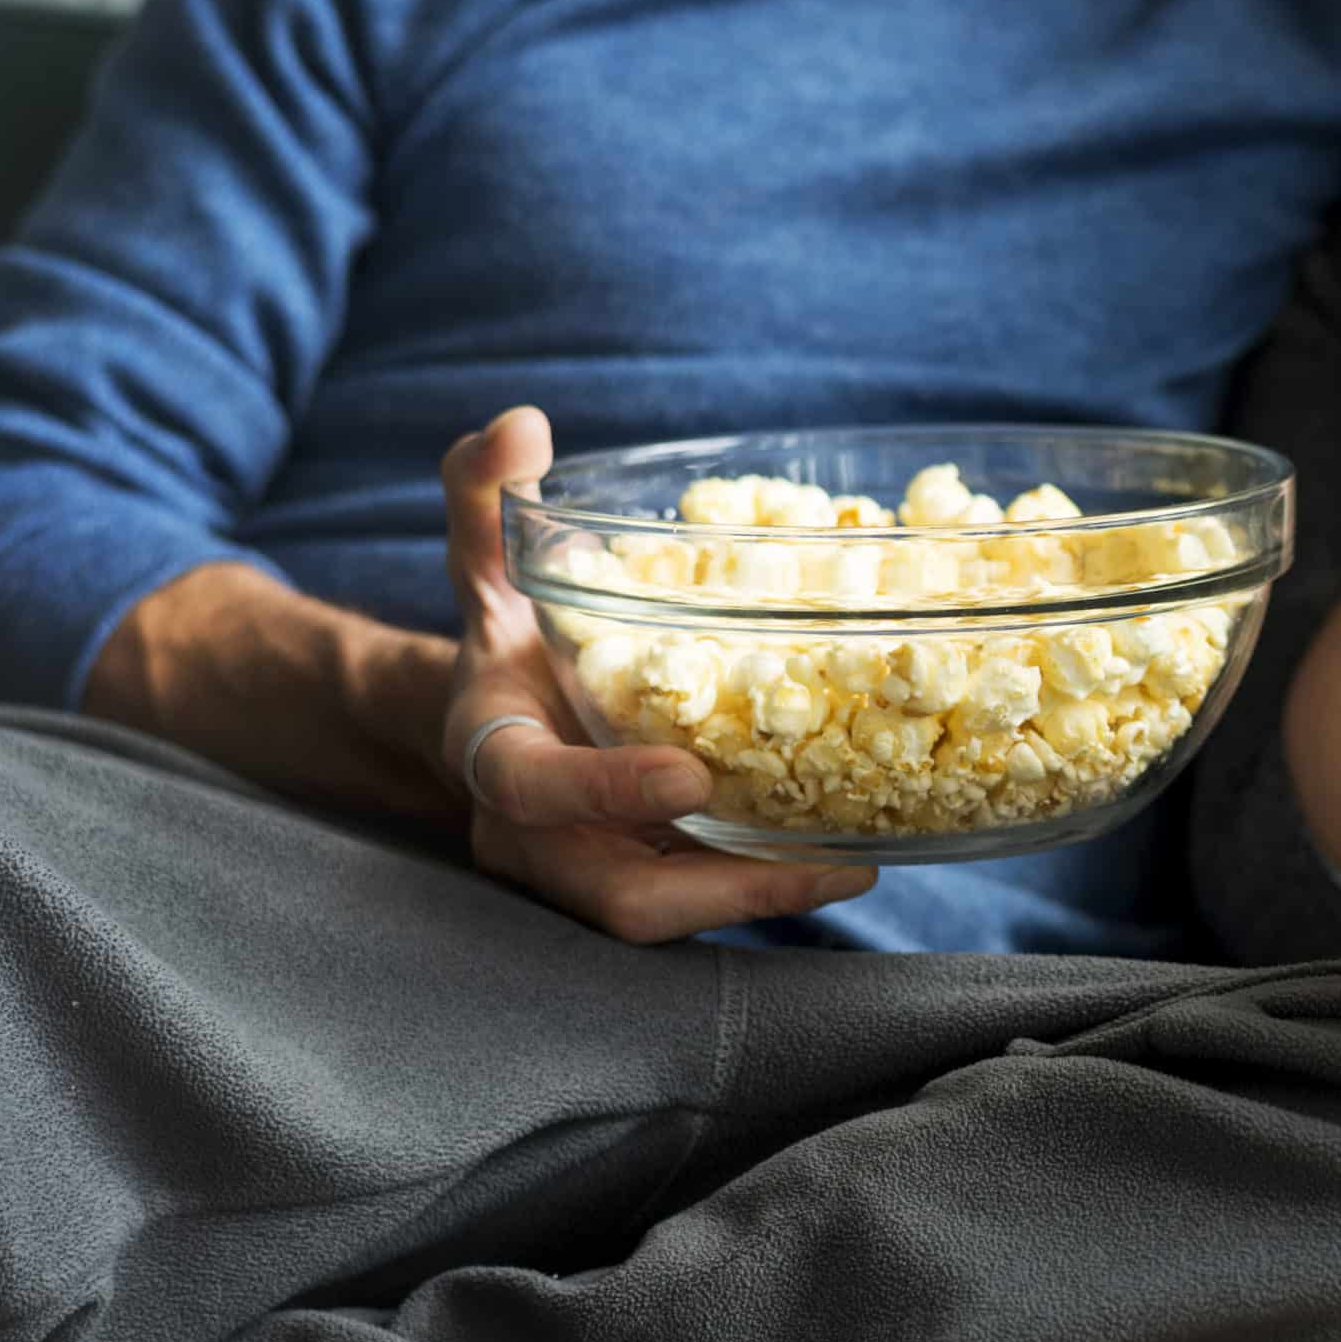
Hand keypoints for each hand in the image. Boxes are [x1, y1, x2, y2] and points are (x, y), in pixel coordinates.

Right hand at [439, 408, 875, 943]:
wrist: (494, 722)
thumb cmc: (502, 645)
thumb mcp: (488, 570)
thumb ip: (488, 501)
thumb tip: (519, 425)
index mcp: (495, 755)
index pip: (535, 787)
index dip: (606, 789)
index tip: (690, 774)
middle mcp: (536, 837)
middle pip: (618, 898)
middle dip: (720, 889)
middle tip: (823, 859)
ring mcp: (589, 871)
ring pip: (669, 915)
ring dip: (761, 896)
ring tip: (852, 861)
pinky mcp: (639, 883)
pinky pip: (699, 902)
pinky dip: (766, 885)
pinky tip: (842, 853)